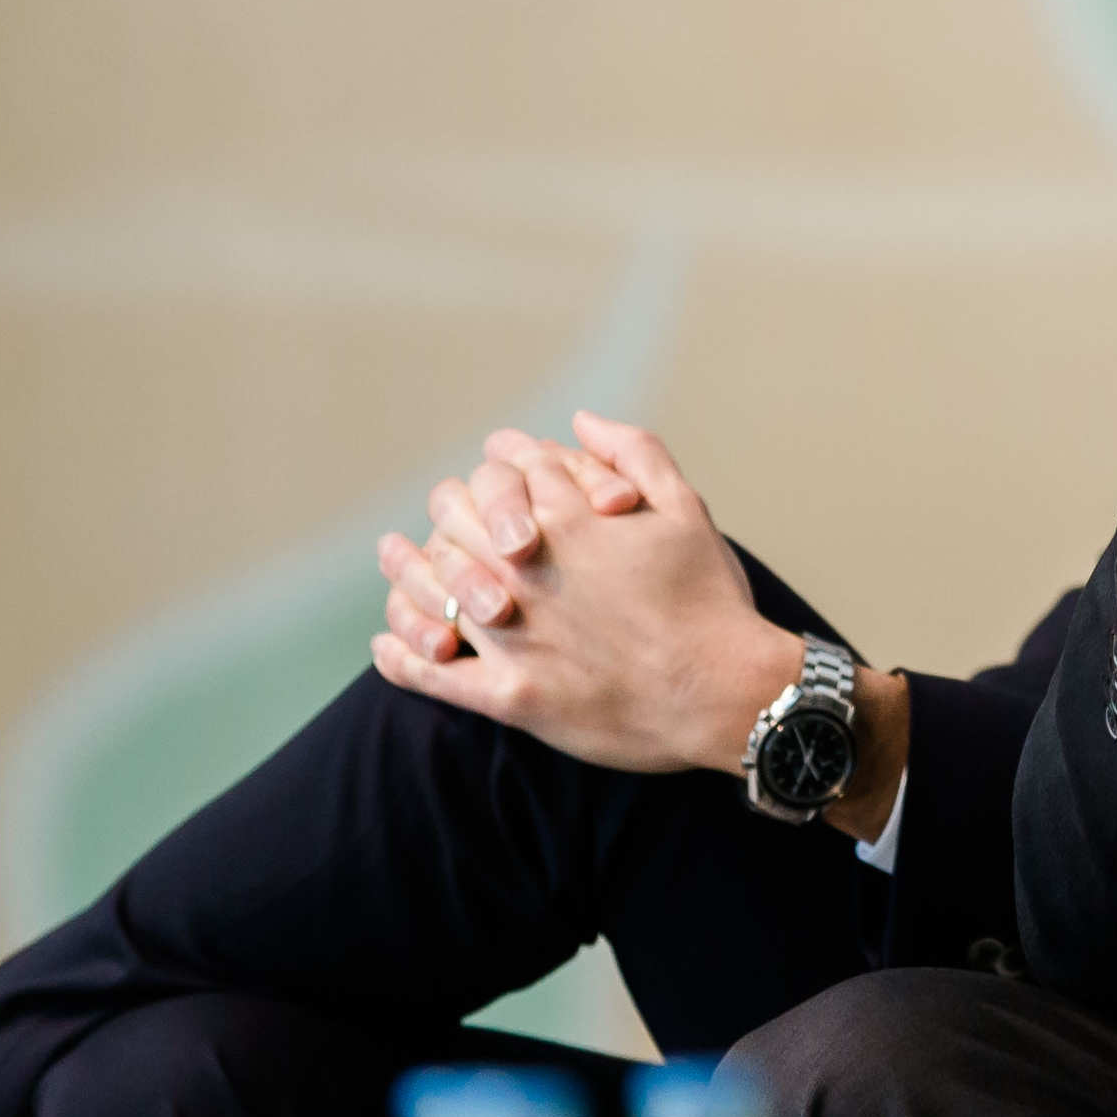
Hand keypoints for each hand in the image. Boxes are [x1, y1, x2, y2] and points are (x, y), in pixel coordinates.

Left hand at [366, 420, 808, 790]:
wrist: (727, 694)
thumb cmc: (711, 601)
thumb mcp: (686, 508)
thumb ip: (633, 453)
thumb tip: (579, 420)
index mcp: (566, 518)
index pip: (500, 472)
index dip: (496, 469)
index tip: (492, 473)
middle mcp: (527, 571)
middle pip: (454, 520)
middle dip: (448, 510)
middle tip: (446, 514)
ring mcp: (513, 634)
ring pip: (432, 588)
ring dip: (405, 568)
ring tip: (393, 557)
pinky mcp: (510, 696)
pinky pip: (435, 675)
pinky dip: (404, 656)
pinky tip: (390, 644)